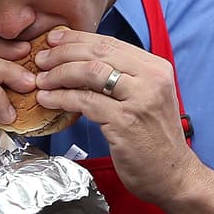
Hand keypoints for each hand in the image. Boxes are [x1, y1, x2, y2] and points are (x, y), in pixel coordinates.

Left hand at [30, 28, 200, 204]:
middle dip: (63, 53)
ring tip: (42, 80)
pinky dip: (61, 98)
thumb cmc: (152, 137)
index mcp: (156, 68)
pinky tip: (47, 99)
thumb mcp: (145, 96)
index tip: (54, 39)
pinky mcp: (125, 122)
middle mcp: (151, 79)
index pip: (109, 42)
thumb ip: (121, 76)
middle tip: (41, 59)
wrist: (172, 174)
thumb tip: (79, 58)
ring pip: (90, 72)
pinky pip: (85, 101)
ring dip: (59, 74)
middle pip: (98, 53)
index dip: (76, 39)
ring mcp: (140, 100)